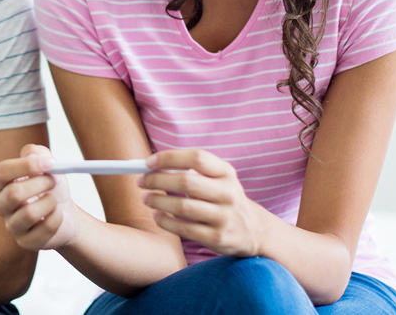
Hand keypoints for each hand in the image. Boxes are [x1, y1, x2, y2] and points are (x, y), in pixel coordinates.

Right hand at [0, 144, 78, 250]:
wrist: (65, 213)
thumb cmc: (52, 187)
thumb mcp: (48, 165)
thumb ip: (39, 154)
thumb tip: (36, 156)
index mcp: (3, 183)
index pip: (1, 172)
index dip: (24, 165)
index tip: (48, 163)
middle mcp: (2, 205)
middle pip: (14, 193)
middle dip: (41, 184)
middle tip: (55, 181)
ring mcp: (12, 225)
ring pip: (29, 213)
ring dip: (50, 202)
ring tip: (54, 201)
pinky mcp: (25, 242)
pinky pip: (45, 228)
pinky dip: (57, 218)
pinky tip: (57, 215)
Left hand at [140, 149, 269, 257]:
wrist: (254, 230)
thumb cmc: (224, 198)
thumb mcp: (218, 179)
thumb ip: (192, 171)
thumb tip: (151, 166)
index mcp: (226, 173)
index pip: (197, 158)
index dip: (169, 158)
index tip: (148, 162)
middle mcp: (228, 193)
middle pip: (186, 181)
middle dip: (157, 180)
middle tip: (141, 181)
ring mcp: (224, 217)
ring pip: (183, 206)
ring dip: (158, 201)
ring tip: (146, 199)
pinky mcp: (217, 238)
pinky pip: (184, 228)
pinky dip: (165, 221)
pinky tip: (157, 216)